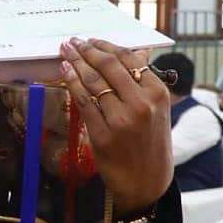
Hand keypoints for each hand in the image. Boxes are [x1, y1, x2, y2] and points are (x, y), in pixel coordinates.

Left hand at [59, 38, 172, 214]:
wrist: (147, 182)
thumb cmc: (151, 142)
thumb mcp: (157, 108)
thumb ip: (144, 81)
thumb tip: (137, 51)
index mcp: (157, 93)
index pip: (129, 59)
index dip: (106, 46)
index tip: (91, 40)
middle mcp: (141, 104)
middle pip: (108, 67)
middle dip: (86, 50)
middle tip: (73, 41)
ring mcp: (121, 120)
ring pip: (93, 82)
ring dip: (75, 63)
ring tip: (65, 51)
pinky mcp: (103, 135)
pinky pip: (83, 103)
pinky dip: (72, 83)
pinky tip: (65, 72)